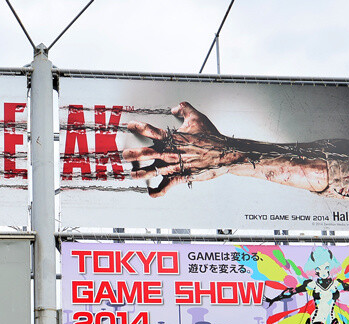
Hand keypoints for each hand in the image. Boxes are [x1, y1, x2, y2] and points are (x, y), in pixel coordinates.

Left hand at [122, 102, 244, 196]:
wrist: (224, 154)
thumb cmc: (211, 137)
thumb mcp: (197, 117)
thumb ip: (185, 108)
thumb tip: (176, 107)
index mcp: (172, 138)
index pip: (150, 131)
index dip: (138, 127)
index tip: (130, 126)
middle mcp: (170, 153)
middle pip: (145, 153)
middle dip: (133, 154)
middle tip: (125, 154)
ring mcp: (173, 166)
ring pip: (151, 172)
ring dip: (140, 174)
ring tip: (132, 174)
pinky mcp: (180, 177)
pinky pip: (165, 187)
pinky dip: (157, 192)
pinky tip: (151, 192)